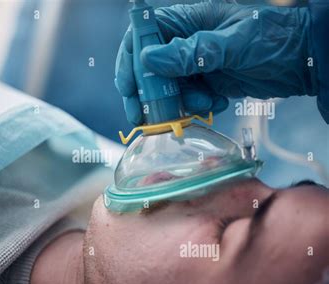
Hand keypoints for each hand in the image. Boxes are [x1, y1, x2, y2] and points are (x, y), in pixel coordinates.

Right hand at [115, 2, 316, 125]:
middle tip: (145, 117)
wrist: (301, 61)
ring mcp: (194, 65)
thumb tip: (149, 59)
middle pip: (149, 68)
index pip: (144, 36)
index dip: (130, 60)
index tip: (128, 87)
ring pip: (167, 89)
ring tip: (204, 105)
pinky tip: (216, 104)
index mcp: (188, 21)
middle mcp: (185, 42)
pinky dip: (195, 108)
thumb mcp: (233, 43)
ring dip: (178, 104)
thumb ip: (192, 52)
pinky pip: (186, 100)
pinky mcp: (204, 84)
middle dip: (147, 93)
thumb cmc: (272, 38)